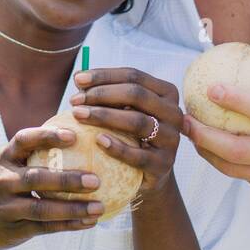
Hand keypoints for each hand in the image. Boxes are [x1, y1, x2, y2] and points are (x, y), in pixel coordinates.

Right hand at [0, 126, 102, 249]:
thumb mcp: (3, 167)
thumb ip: (29, 156)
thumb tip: (76, 137)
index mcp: (3, 159)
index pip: (24, 140)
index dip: (48, 136)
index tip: (73, 135)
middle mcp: (3, 181)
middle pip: (37, 178)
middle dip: (67, 179)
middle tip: (96, 180)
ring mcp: (7, 207)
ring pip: (43, 208)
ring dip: (74, 208)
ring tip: (99, 207)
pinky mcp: (14, 229)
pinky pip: (46, 228)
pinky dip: (69, 225)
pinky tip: (89, 222)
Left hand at [69, 66, 182, 200]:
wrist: (145, 174)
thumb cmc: (129, 134)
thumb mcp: (122, 110)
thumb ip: (105, 93)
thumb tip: (78, 78)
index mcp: (166, 93)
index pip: (134, 76)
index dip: (104, 76)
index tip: (77, 80)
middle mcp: (174, 113)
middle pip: (136, 95)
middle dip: (102, 94)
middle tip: (75, 101)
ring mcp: (171, 139)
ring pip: (138, 121)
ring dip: (104, 116)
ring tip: (79, 115)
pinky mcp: (163, 164)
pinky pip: (139, 155)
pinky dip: (117, 147)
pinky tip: (98, 140)